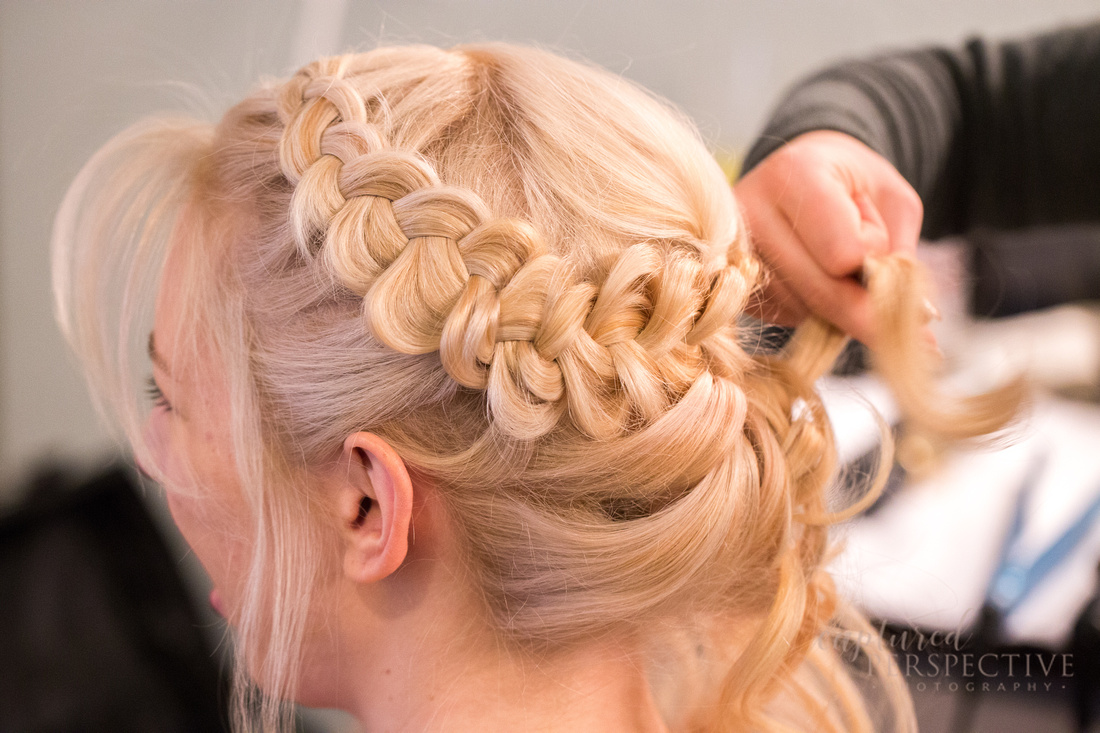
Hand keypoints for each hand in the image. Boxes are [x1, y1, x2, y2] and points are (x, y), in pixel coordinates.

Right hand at [734, 130, 923, 345]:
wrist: (800, 173)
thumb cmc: (852, 185)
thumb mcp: (894, 202)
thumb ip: (902, 255)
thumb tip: (916, 319)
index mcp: (793, 174)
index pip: (844, 253)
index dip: (872, 253)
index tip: (870, 226)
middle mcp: (748, 211)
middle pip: (822, 292)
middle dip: (862, 297)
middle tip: (880, 285)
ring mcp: (729, 250)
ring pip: (803, 311)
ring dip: (833, 301)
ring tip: (828, 262)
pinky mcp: (726, 281)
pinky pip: (783, 318)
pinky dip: (809, 308)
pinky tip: (809, 276)